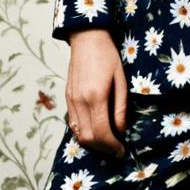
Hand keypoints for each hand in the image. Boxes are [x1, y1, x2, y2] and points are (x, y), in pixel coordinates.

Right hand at [64, 29, 127, 158]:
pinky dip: (83, 132)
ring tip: (107, 141)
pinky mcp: (67, 98)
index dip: (112, 146)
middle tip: (116, 149)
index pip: (102, 133)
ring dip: (92, 143)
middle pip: (88, 138)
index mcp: (96, 97)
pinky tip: (95, 129)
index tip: (121, 151)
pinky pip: (72, 123)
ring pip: (78, 134)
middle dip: (103, 148)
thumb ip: (120, 107)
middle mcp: (80, 101)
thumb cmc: (108, 56)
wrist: (87, 38)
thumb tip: (120, 130)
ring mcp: (71, 100)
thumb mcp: (121, 80)